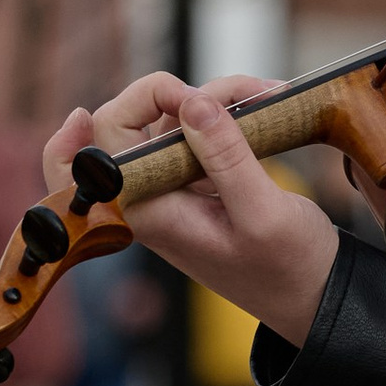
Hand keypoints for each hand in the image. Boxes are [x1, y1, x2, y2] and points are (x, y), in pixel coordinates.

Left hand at [43, 80, 337, 351]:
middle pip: (127, 124)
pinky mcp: (202, 176)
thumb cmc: (288, 266)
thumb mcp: (264, 213)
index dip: (72, 138)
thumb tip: (194, 103)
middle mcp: (155, 195)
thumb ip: (227, 158)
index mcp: (152, 213)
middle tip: (230, 96)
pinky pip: (199, 127)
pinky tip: (264, 105)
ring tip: (267, 96)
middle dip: (171, 93)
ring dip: (214, 95)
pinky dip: (227, 107)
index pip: (84, 171)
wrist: (313, 292)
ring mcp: (177, 184)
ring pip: (169, 116)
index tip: (89, 110)